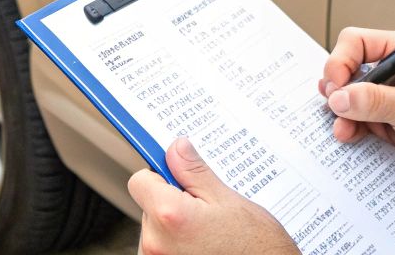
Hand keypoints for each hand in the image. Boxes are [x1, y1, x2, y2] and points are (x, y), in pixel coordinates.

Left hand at [127, 137, 297, 254]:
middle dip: (170, 201)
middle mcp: (156, 242)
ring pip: (154, 229)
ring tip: (206, 231)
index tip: (175, 175)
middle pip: (147, 206)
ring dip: (173, 226)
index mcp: (170, 215)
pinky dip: (175, 244)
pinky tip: (201, 246)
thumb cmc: (255, 246)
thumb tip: (176, 149)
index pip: (140, 181)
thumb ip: (193, 171)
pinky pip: (161, 247)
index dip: (159, 175)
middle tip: (202, 209)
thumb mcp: (227, 200)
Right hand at [319, 25, 394, 201]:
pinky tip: (349, 133)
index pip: (357, 42)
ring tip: (343, 126)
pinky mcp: (382, 114)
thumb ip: (377, 101)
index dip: (340, 61)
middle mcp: (393, 67)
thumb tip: (340, 97)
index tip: (336, 85)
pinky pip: (354, 114)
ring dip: (340, 110)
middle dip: (338, 88)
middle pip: (346, 66)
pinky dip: (347, 123)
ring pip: (347, 92)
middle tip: (336, 107)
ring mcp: (386, 92)